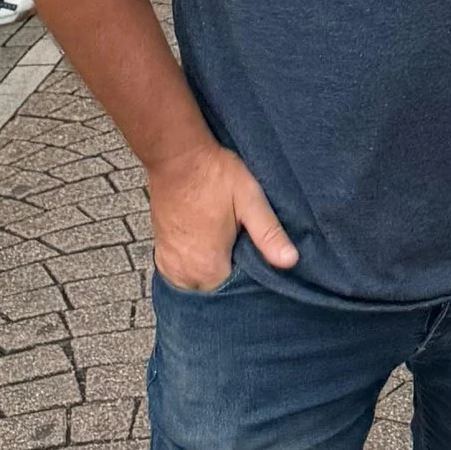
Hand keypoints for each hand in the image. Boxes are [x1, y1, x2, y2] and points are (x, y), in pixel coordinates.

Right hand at [147, 137, 295, 287]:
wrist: (177, 155)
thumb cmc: (214, 175)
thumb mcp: (250, 199)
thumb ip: (269, 233)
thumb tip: (290, 261)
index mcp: (209, 267)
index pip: (232, 294)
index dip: (247, 282)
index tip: (255, 264)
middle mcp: (184, 272)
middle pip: (212, 292)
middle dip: (227, 279)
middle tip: (240, 253)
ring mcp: (169, 262)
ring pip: (193, 284)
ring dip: (207, 274)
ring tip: (223, 251)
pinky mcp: (160, 248)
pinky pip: (178, 273)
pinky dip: (190, 267)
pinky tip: (204, 249)